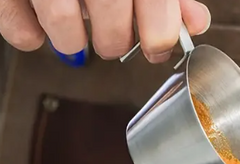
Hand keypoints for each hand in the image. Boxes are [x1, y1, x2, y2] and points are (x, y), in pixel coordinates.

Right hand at [0, 0, 210, 61]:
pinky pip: (20, 30)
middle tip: (110, 33)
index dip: (159, 40)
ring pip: (66, 36)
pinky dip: (29, 33)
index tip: (155, 46)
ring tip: (73, 26)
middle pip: (113, 34)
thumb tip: (194, 22)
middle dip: (114, 42)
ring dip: (72, 41)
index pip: (157, 16)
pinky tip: (38, 18)